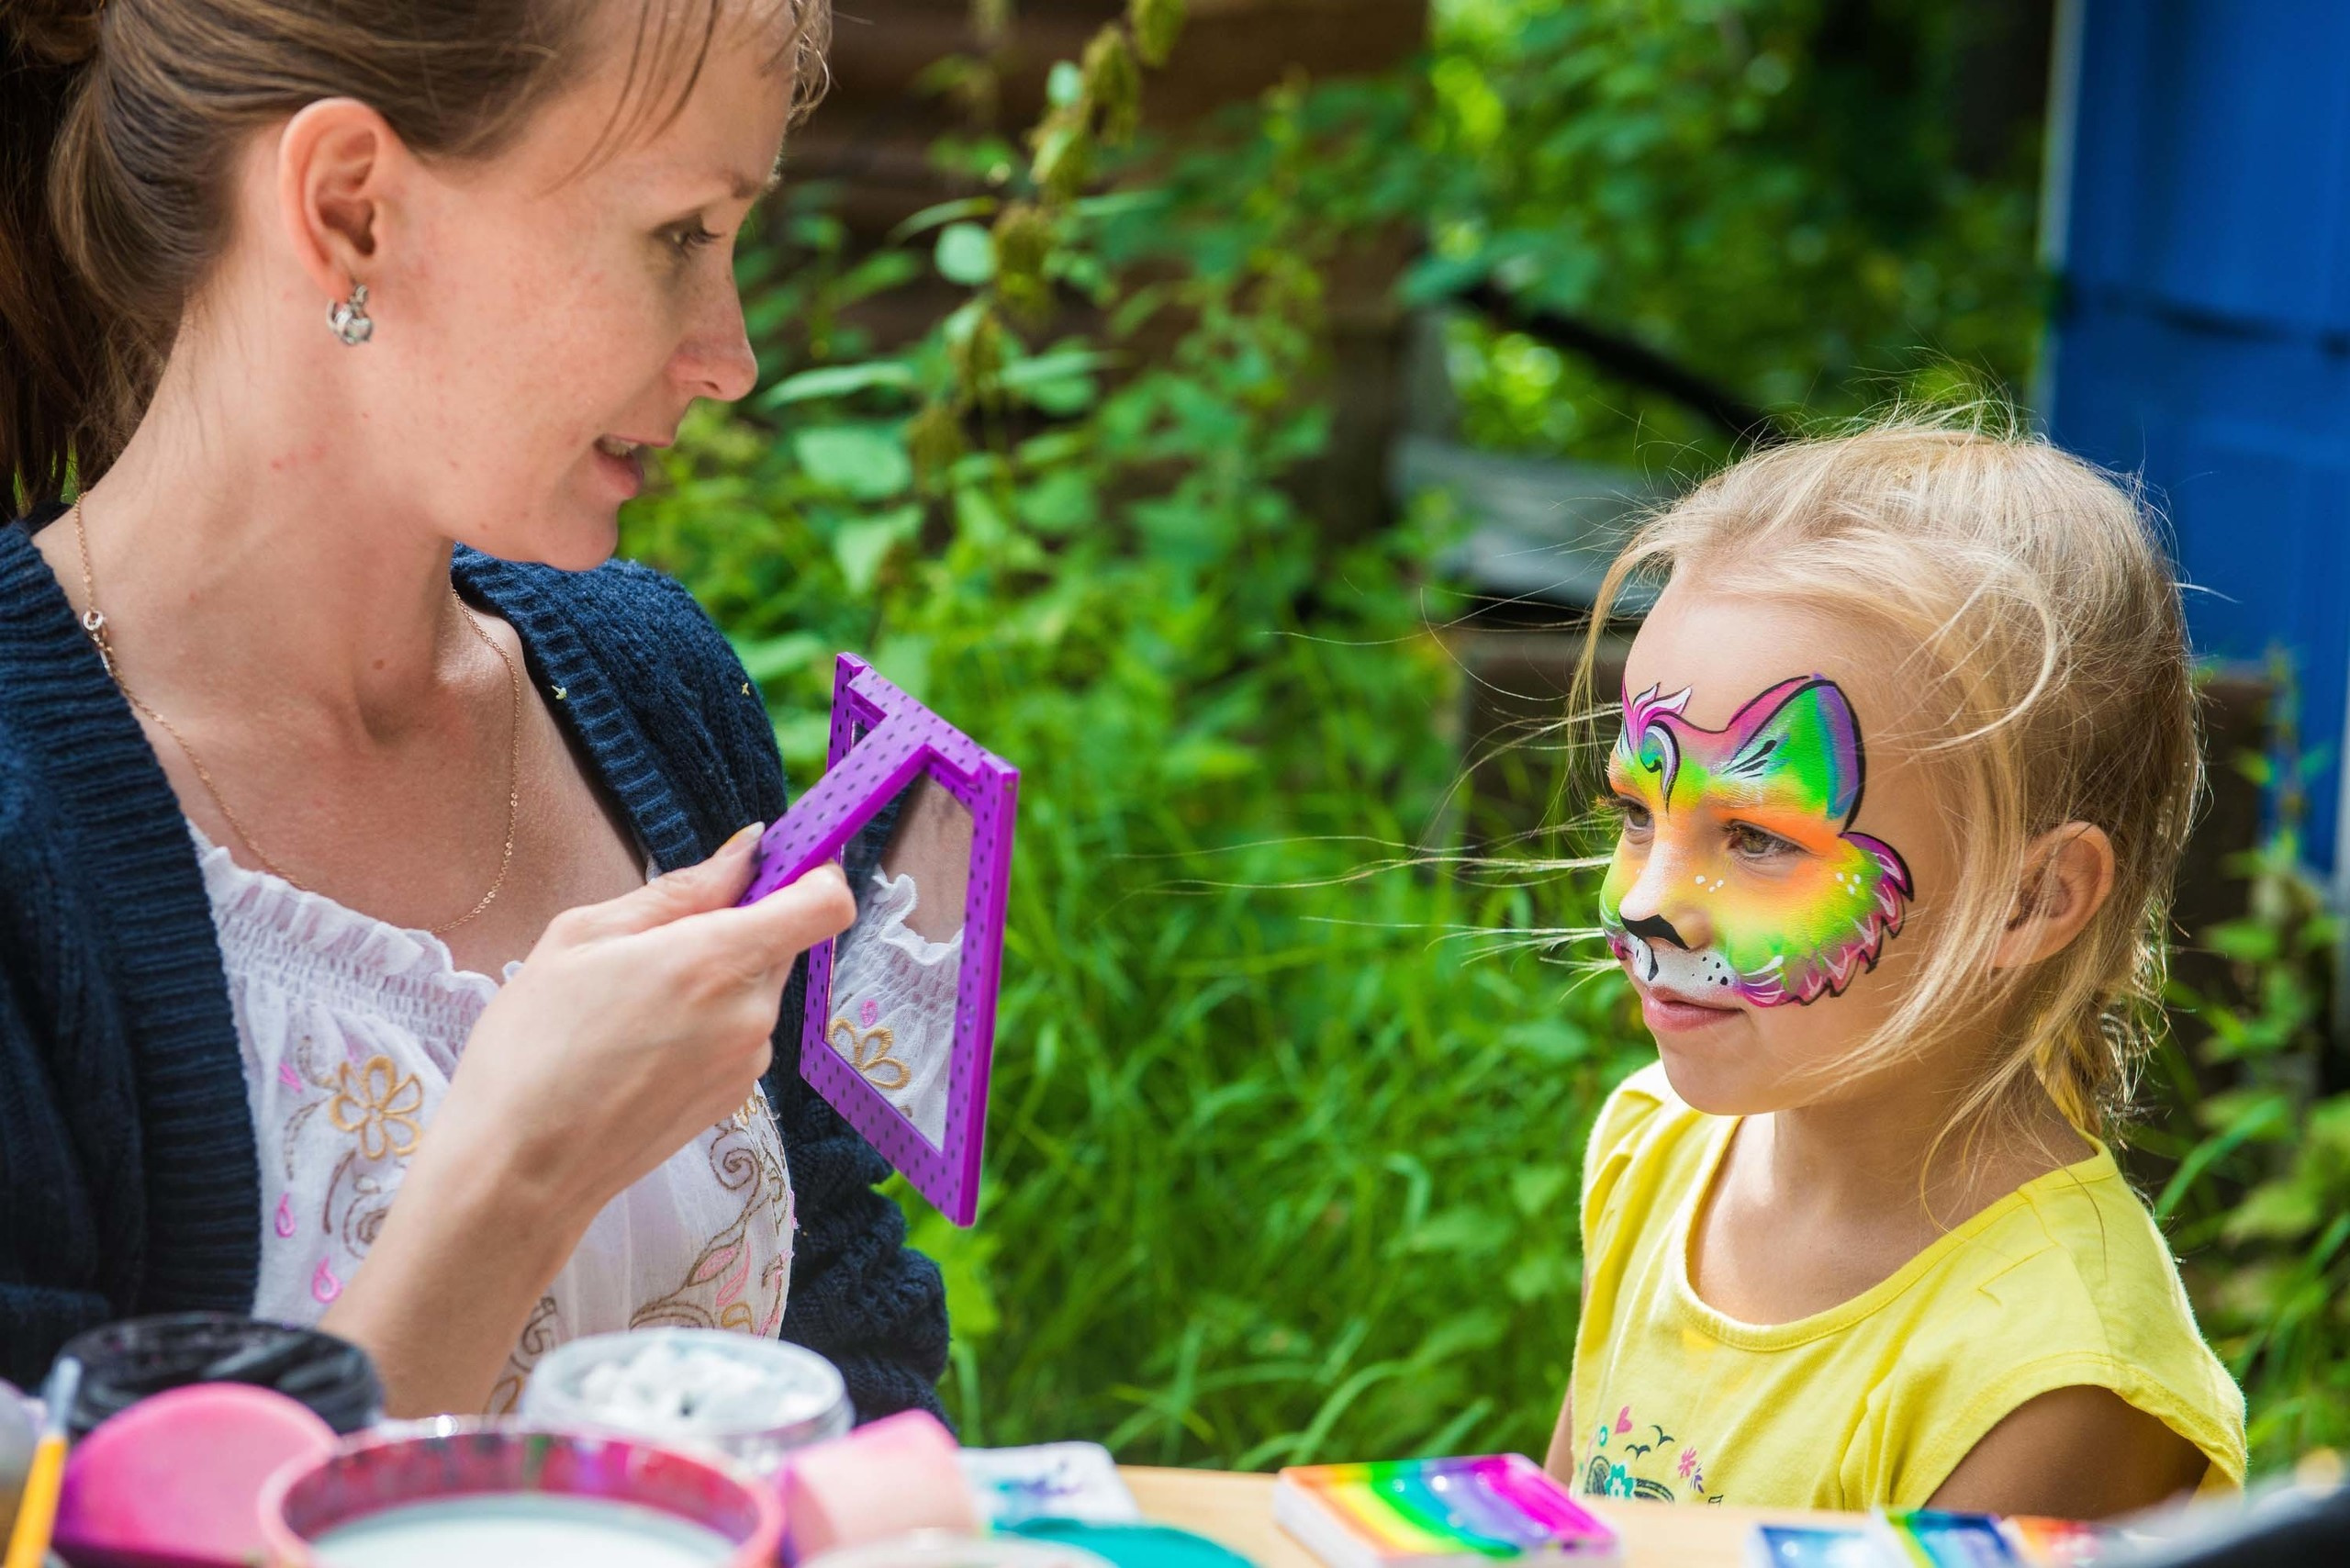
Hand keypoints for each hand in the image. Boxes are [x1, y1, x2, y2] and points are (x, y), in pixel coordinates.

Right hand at [430, 822, 854, 1224]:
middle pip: (783, 941)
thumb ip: (680, 889)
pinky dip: (706, 1022)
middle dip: (736, 926)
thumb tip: (748, 850)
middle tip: (654, 942)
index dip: (814, 871)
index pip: (825, 903)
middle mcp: (752, 1013)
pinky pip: (739, 1033)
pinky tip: (639, 1045)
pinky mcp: (736, 1097)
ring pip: (756, 988)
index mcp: (717, 961)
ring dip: (716, 977)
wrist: (519, 1172)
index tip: (776, 861)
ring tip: (631, 1003)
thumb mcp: (583, 937)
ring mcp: (749, 1061)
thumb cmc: (532, 1045)